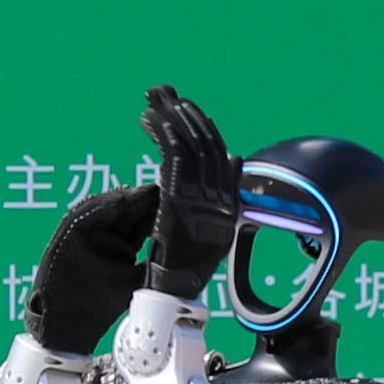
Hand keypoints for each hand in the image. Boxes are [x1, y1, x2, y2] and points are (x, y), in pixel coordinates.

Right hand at [29, 184, 158, 354]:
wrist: (69, 323)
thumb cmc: (100, 306)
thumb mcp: (137, 283)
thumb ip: (155, 269)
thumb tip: (188, 263)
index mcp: (123, 246)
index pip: (142, 223)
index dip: (156, 212)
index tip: (174, 203)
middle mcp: (105, 235)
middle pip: (127, 210)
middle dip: (145, 200)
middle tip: (164, 191)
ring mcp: (86, 232)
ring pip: (107, 207)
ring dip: (127, 198)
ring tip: (146, 192)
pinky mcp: (68, 232)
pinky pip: (85, 213)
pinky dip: (103, 205)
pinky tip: (121, 200)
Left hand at [139, 84, 240, 297]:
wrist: (175, 292)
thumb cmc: (185, 266)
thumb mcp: (211, 226)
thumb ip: (222, 191)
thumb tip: (235, 156)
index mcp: (229, 201)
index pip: (220, 153)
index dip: (202, 127)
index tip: (184, 108)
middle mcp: (221, 196)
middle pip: (205, 142)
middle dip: (183, 113)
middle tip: (163, 92)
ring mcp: (202, 198)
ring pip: (190, 144)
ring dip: (170, 117)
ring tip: (154, 99)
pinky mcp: (181, 200)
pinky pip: (174, 156)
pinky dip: (161, 133)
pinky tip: (148, 120)